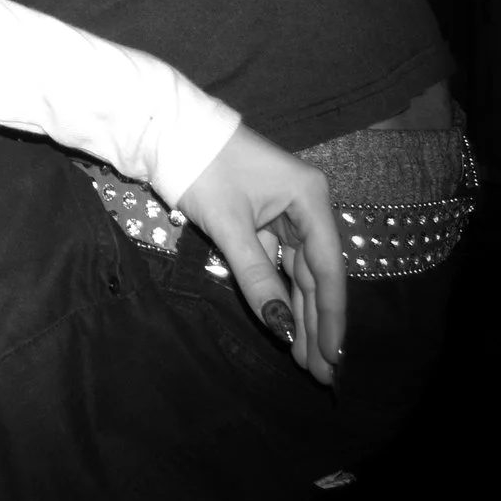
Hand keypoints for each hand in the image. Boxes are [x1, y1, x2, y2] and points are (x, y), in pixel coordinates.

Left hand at [175, 125, 345, 384]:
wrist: (166, 127)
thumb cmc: (200, 168)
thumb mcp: (229, 225)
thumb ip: (257, 276)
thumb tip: (281, 326)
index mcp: (311, 199)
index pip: (327, 270)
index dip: (330, 317)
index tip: (334, 357)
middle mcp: (308, 205)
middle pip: (316, 275)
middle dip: (317, 325)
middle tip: (323, 373)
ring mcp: (287, 210)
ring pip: (298, 272)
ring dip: (300, 314)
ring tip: (307, 360)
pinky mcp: (265, 215)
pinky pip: (280, 261)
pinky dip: (280, 291)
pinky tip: (285, 322)